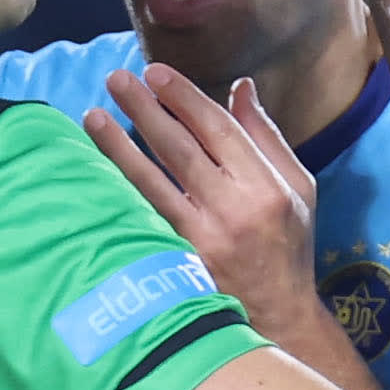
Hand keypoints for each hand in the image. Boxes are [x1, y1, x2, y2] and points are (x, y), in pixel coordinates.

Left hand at [84, 66, 327, 353]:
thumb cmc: (288, 246)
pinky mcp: (182, 260)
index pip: (219, 129)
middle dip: (146, 109)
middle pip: (182, 148)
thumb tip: (241, 87)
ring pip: (155, 180)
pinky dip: (122, 188)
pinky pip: (145, 215)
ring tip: (93, 115)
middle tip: (117, 79)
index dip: (184, 98)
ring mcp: (205, 237)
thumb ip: (267, 137)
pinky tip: (99, 168)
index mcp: (267, 186)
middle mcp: (236, 208)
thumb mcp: (297, 188)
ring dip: (120, 146)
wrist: (280, 316)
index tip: (155, 72)